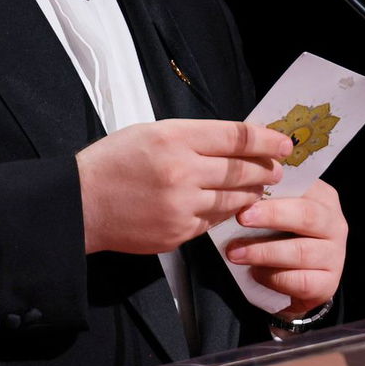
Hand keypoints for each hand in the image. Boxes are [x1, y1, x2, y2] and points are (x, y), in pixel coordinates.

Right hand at [77, 120, 291, 254]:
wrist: (79, 204)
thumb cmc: (113, 162)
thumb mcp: (151, 132)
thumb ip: (194, 136)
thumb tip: (236, 141)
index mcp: (174, 137)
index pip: (236, 136)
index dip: (267, 139)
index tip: (285, 142)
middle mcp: (181, 171)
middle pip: (242, 169)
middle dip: (266, 168)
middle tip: (278, 168)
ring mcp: (181, 206)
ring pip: (234, 199)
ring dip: (252, 193)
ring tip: (260, 187)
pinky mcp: (178, 233)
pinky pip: (214, 221)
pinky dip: (227, 211)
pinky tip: (232, 205)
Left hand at [225, 179, 346, 316]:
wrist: (296, 280)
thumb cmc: (282, 237)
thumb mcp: (280, 213)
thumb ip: (268, 201)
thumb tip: (240, 196)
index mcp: (323, 198)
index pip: (303, 187)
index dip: (276, 189)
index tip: (248, 192)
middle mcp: (334, 225)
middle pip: (307, 215)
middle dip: (272, 216)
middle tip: (242, 218)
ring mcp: (334, 256)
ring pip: (300, 252)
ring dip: (263, 252)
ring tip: (235, 253)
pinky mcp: (327, 284)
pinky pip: (300, 281)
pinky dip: (273, 277)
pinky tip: (254, 272)